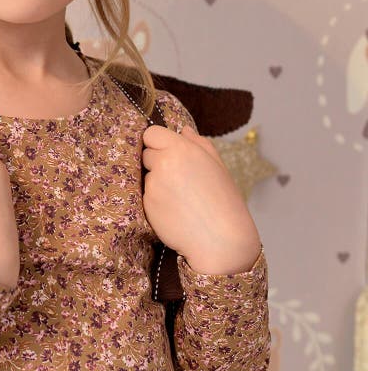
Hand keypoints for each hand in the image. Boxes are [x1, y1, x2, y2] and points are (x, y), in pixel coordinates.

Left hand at [142, 124, 261, 274]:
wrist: (221, 240)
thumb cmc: (224, 201)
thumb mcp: (217, 166)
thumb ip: (198, 143)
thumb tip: (183, 130)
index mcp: (182, 149)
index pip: (151, 133)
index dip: (158, 142)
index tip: (168, 152)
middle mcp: (164, 164)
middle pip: (147, 154)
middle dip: (158, 162)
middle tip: (180, 179)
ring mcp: (153, 185)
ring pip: (148, 176)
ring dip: (159, 182)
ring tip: (183, 198)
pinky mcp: (147, 205)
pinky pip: (147, 195)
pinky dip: (158, 201)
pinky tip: (176, 210)